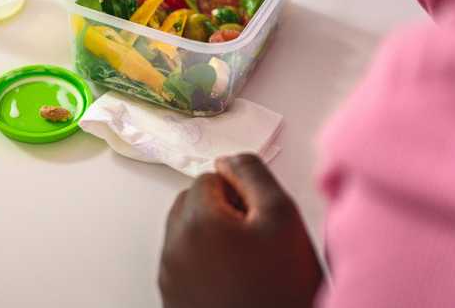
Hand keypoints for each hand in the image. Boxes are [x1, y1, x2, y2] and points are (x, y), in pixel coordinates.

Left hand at [159, 154, 322, 307]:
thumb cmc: (281, 290)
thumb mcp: (282, 217)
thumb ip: (253, 174)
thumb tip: (229, 160)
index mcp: (196, 221)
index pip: (208, 177)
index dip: (239, 191)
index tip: (259, 216)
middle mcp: (174, 247)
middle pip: (191, 204)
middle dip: (220, 210)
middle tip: (255, 238)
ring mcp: (171, 278)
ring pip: (187, 235)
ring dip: (212, 237)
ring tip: (249, 264)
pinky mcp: (175, 301)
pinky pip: (186, 266)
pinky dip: (206, 265)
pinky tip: (238, 283)